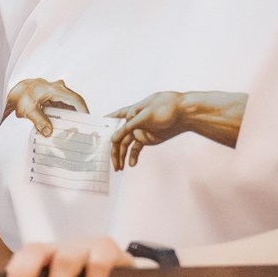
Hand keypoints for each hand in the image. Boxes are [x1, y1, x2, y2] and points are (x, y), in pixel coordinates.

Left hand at [2, 77, 88, 136]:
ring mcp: (56, 93)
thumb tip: (48, 132)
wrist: (14, 92)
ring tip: (74, 131)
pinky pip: (63, 107)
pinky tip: (63, 127)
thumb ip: (39, 121)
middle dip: (79, 116)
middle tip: (83, 131)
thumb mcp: (28, 110)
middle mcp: (58, 89)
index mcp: (55, 89)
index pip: (75, 100)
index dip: (83, 111)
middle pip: (74, 103)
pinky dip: (64, 116)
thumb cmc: (21, 97)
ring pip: (69, 106)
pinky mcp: (53, 98)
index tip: (88, 122)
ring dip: (71, 117)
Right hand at [108, 90, 246, 169]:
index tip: (93, 135)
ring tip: (119, 168)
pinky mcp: (147, 139)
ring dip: (122, 156)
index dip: (103, 125)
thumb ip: (128, 127)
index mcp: (130, 112)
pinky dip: (133, 157)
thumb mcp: (145, 116)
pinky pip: (136, 149)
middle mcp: (132, 122)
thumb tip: (113, 138)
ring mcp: (140, 131)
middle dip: (113, 151)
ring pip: (126, 145)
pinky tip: (131, 164)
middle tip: (111, 164)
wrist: (184, 114)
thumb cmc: (165, 108)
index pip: (113, 118)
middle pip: (118, 137)